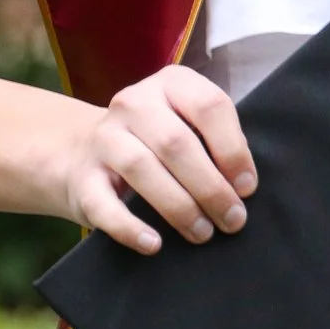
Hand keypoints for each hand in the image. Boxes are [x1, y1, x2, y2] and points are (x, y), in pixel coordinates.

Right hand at [57, 64, 256, 253]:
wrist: (82, 152)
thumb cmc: (155, 143)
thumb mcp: (187, 126)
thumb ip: (214, 145)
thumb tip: (242, 187)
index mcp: (170, 84)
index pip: (209, 106)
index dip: (233, 150)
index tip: (246, 188)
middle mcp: (133, 103)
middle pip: (177, 143)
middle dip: (211, 187)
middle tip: (232, 220)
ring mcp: (104, 138)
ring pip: (142, 168)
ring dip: (179, 207)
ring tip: (203, 233)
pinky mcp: (83, 177)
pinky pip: (104, 204)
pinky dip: (129, 227)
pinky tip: (154, 244)